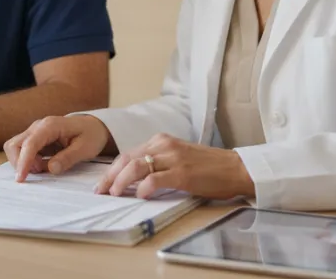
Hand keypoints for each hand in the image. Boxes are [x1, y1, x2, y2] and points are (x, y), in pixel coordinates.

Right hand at [4, 115, 111, 181]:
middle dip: (19, 162)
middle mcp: (38, 127)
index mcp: (50, 126)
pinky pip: (23, 152)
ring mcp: (35, 132)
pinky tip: (44, 165)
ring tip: (43, 168)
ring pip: (16, 148)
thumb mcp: (85, 148)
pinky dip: (29, 162)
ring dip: (24, 163)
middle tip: (39, 171)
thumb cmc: (91, 135)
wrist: (93, 127)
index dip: (23, 161)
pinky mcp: (35, 139)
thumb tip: (51, 168)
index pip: (30, 143)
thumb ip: (68, 158)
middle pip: (14, 144)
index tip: (21, 178)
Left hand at [95, 133, 253, 200]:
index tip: (103, 183)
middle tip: (100, 191)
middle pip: (127, 159)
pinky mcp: (182, 173)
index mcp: (161, 140)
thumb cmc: (208, 167)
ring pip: (136, 167)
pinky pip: (154, 179)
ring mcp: (173, 158)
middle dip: (109, 176)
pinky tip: (139, 196)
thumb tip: (133, 179)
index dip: (112, 170)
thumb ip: (158, 162)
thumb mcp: (178, 157)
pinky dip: (142, 188)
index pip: (128, 154)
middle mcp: (164, 145)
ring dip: (120, 181)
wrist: (235, 168)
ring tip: (114, 194)